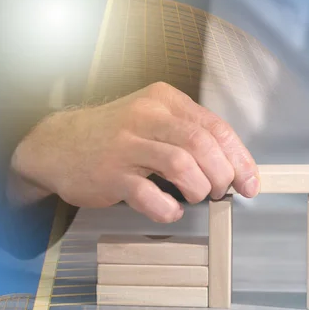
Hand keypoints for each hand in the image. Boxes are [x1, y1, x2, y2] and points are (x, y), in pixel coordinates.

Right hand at [9, 82, 259, 221]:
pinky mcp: (110, 173)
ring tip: (196, 196)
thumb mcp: (155, 121)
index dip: (240, 159)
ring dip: (199, 189)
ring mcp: (126, 144)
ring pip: (183, 165)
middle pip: (204, 145)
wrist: (58, 145)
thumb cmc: (116, 136)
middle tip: (221, 191)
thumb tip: (233, 165)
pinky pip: (150, 195)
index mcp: (165, 100)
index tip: (250, 182)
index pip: (217, 128)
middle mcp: (147, 116)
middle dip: (223, 175)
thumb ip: (191, 136)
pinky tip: (170, 209)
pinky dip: (168, 208)